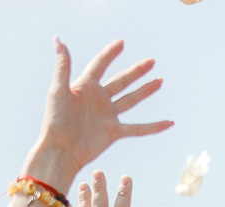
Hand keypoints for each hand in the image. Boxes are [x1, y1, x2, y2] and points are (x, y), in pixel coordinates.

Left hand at [23, 39, 171, 185]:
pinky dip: (154, 126)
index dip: (110, 53)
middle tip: (151, 61)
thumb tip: (58, 40)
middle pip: (122, 80)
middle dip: (136, 71)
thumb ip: (63, 66)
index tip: (122, 43)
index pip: (100, 64)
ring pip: (131, 100)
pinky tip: (169, 123)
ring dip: (146, 90)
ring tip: (159, 81)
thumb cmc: (55, 120)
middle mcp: (99, 98)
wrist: (61, 149)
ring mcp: (108, 115)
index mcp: (85, 85)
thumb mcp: (58, 89)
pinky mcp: (114, 132)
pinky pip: (138, 128)